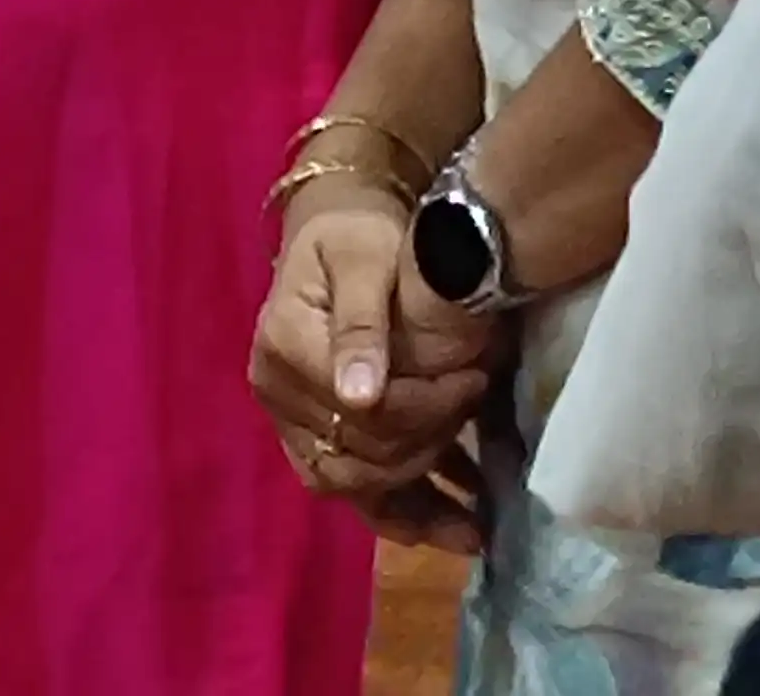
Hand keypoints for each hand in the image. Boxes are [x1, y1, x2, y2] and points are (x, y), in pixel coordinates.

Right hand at [249, 178, 496, 553]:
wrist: (338, 232)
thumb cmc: (356, 233)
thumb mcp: (365, 257)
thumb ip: (362, 323)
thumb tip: (357, 399)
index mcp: (284, 346)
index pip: (360, 407)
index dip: (423, 404)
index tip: (477, 378)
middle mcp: (277, 394)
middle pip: (359, 451)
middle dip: (430, 441)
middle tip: (481, 407)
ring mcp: (292, 422)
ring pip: (356, 483)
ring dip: (420, 503)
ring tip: (478, 521)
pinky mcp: (312, 437)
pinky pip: (354, 491)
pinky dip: (403, 512)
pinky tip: (453, 526)